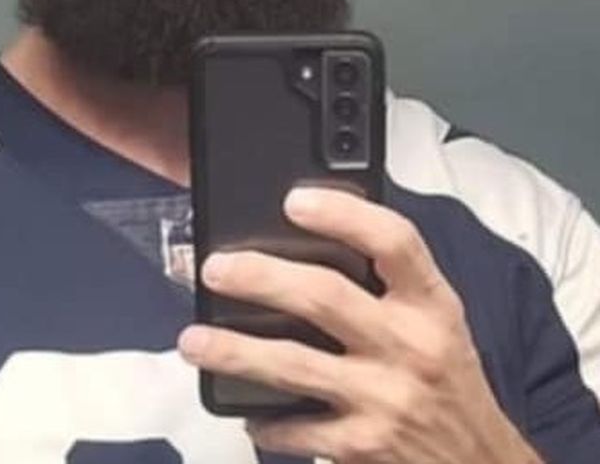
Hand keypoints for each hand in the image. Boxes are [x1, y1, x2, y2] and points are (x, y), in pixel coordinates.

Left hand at [178, 187, 543, 463]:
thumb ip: (387, 282)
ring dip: (234, 351)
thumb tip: (306, 237)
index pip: (394, 241)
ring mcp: (385, 400)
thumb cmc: (446, 379)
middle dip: (261, 277)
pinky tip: (242, 406)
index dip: (343, 213)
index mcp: (431, 304)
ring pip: (294, 364)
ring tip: (192, 341)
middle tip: (215, 268)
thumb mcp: (436, 321)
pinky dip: (264, 417)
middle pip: (325, 296)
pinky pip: (297, 427)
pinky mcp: (363, 447)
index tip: (294, 200)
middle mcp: (410, 346)